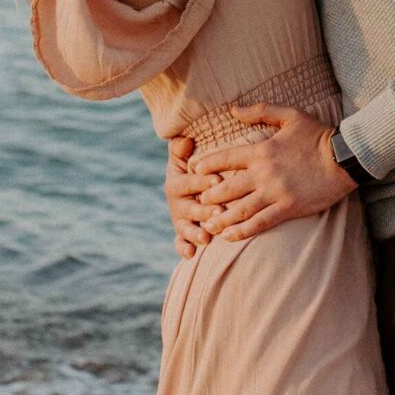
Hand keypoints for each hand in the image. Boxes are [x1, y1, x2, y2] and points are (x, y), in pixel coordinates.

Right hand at [164, 134, 209, 257]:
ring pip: (185, 228)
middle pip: (188, 208)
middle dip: (202, 211)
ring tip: (206, 238)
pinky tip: (191, 254)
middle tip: (218, 212)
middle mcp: (177, 203)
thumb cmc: (195, 167)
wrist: (194, 184)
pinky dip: (184, 249)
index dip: (201, 181)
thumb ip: (182, 149)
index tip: (218, 179)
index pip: (188, 182)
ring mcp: (180, 220)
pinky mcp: (184, 234)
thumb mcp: (187, 156)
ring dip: (194, 234)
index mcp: (176, 183)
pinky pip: (180, 243)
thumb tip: (184, 140)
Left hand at [188, 103, 356, 242]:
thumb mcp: (290, 116)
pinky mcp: (288, 208)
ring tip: (206, 224)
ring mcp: (275, 193)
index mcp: (262, 151)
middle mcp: (264, 174)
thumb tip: (233, 110)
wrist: (345, 158)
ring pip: (240, 209)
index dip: (206, 165)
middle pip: (227, 188)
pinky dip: (242, 230)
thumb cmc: (318, 136)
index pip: (226, 158)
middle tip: (197, 202)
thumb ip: (260, 112)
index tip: (194, 170)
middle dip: (208, 196)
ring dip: (220, 218)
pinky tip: (229, 236)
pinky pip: (260, 223)